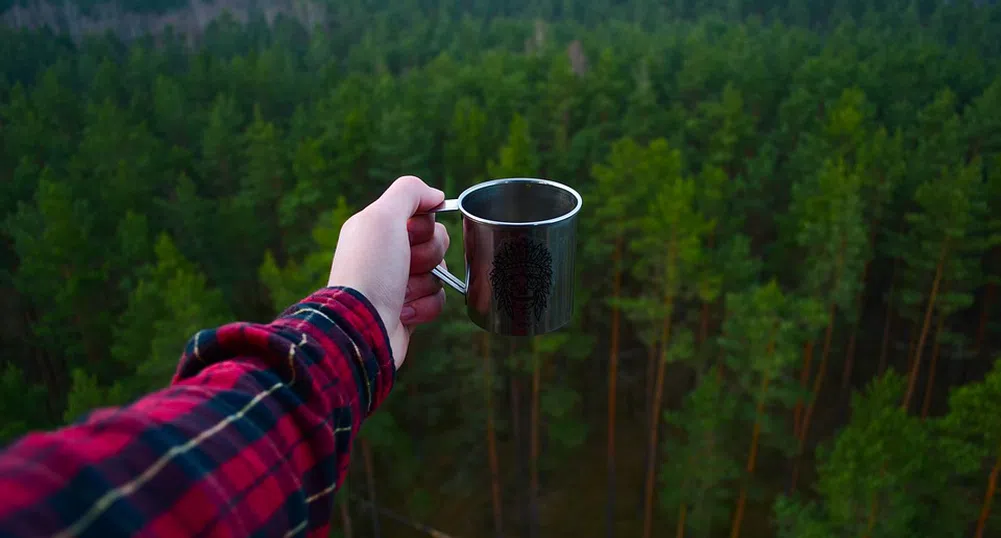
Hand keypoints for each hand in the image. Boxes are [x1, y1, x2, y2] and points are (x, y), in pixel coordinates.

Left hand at [327, 176, 448, 367]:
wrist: (362, 326)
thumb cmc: (370, 270)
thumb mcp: (383, 216)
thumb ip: (409, 192)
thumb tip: (436, 195)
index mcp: (377, 228)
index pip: (421, 214)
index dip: (424, 223)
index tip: (409, 233)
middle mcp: (386, 253)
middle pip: (435, 241)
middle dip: (428, 254)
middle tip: (407, 264)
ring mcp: (398, 283)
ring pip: (438, 272)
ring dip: (424, 283)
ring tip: (401, 293)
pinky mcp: (408, 310)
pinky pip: (437, 299)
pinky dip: (425, 306)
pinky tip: (403, 312)